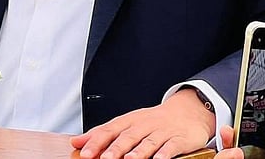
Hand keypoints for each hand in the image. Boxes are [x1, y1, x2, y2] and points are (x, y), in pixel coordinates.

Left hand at [70, 88, 212, 158]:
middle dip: (115, 149)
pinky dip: (165, 154)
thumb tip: (77, 142)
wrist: (187, 111)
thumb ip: (103, 134)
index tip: (85, 153)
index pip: (110, 130)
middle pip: (128, 137)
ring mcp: (162, 132)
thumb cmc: (153, 121)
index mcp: (129, 121)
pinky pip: (171, 147)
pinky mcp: (179, 139)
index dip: (97, 141)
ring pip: (149, 142)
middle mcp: (144, 125)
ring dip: (138, 151)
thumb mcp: (127, 124)